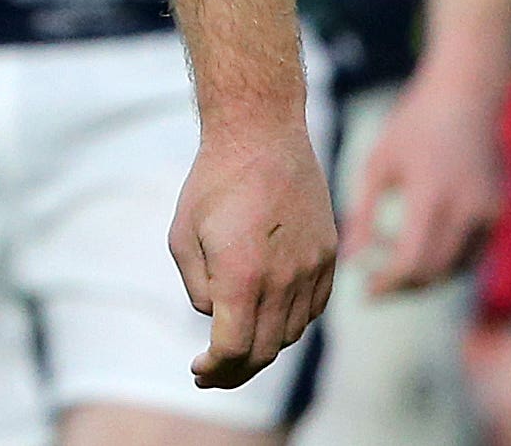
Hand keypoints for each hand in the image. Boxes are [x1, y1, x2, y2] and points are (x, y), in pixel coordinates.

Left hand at [170, 120, 336, 389]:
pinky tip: (269, 320)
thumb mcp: (182, 236)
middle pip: (265, 349)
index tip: (198, 370)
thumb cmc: (212, 182)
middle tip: (213, 374)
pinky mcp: (328, 256)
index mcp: (243, 276)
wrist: (261, 135)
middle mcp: (284, 279)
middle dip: (236, 370)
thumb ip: (198, 287)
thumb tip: (216, 316)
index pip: (234, 347)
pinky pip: (313, 309)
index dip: (215, 368)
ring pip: (292, 332)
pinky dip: (291, 324)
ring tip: (238, 349)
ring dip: (264, 348)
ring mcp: (312, 269)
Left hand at [345, 63, 503, 292]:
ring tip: (391, 269)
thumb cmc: (411, 129)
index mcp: (432, 194)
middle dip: (403, 287)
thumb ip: (362, 215)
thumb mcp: (377, 165)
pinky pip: (472, 255)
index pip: (413, 261)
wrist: (465, 99)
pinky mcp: (499, 215)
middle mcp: (467, 209)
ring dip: (424, 279)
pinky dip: (445, 263)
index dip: (388, 283)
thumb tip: (348, 260)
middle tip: (373, 289)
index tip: (365, 291)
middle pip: (436, 272)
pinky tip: (417, 251)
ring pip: (457, 270)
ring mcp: (490, 214)